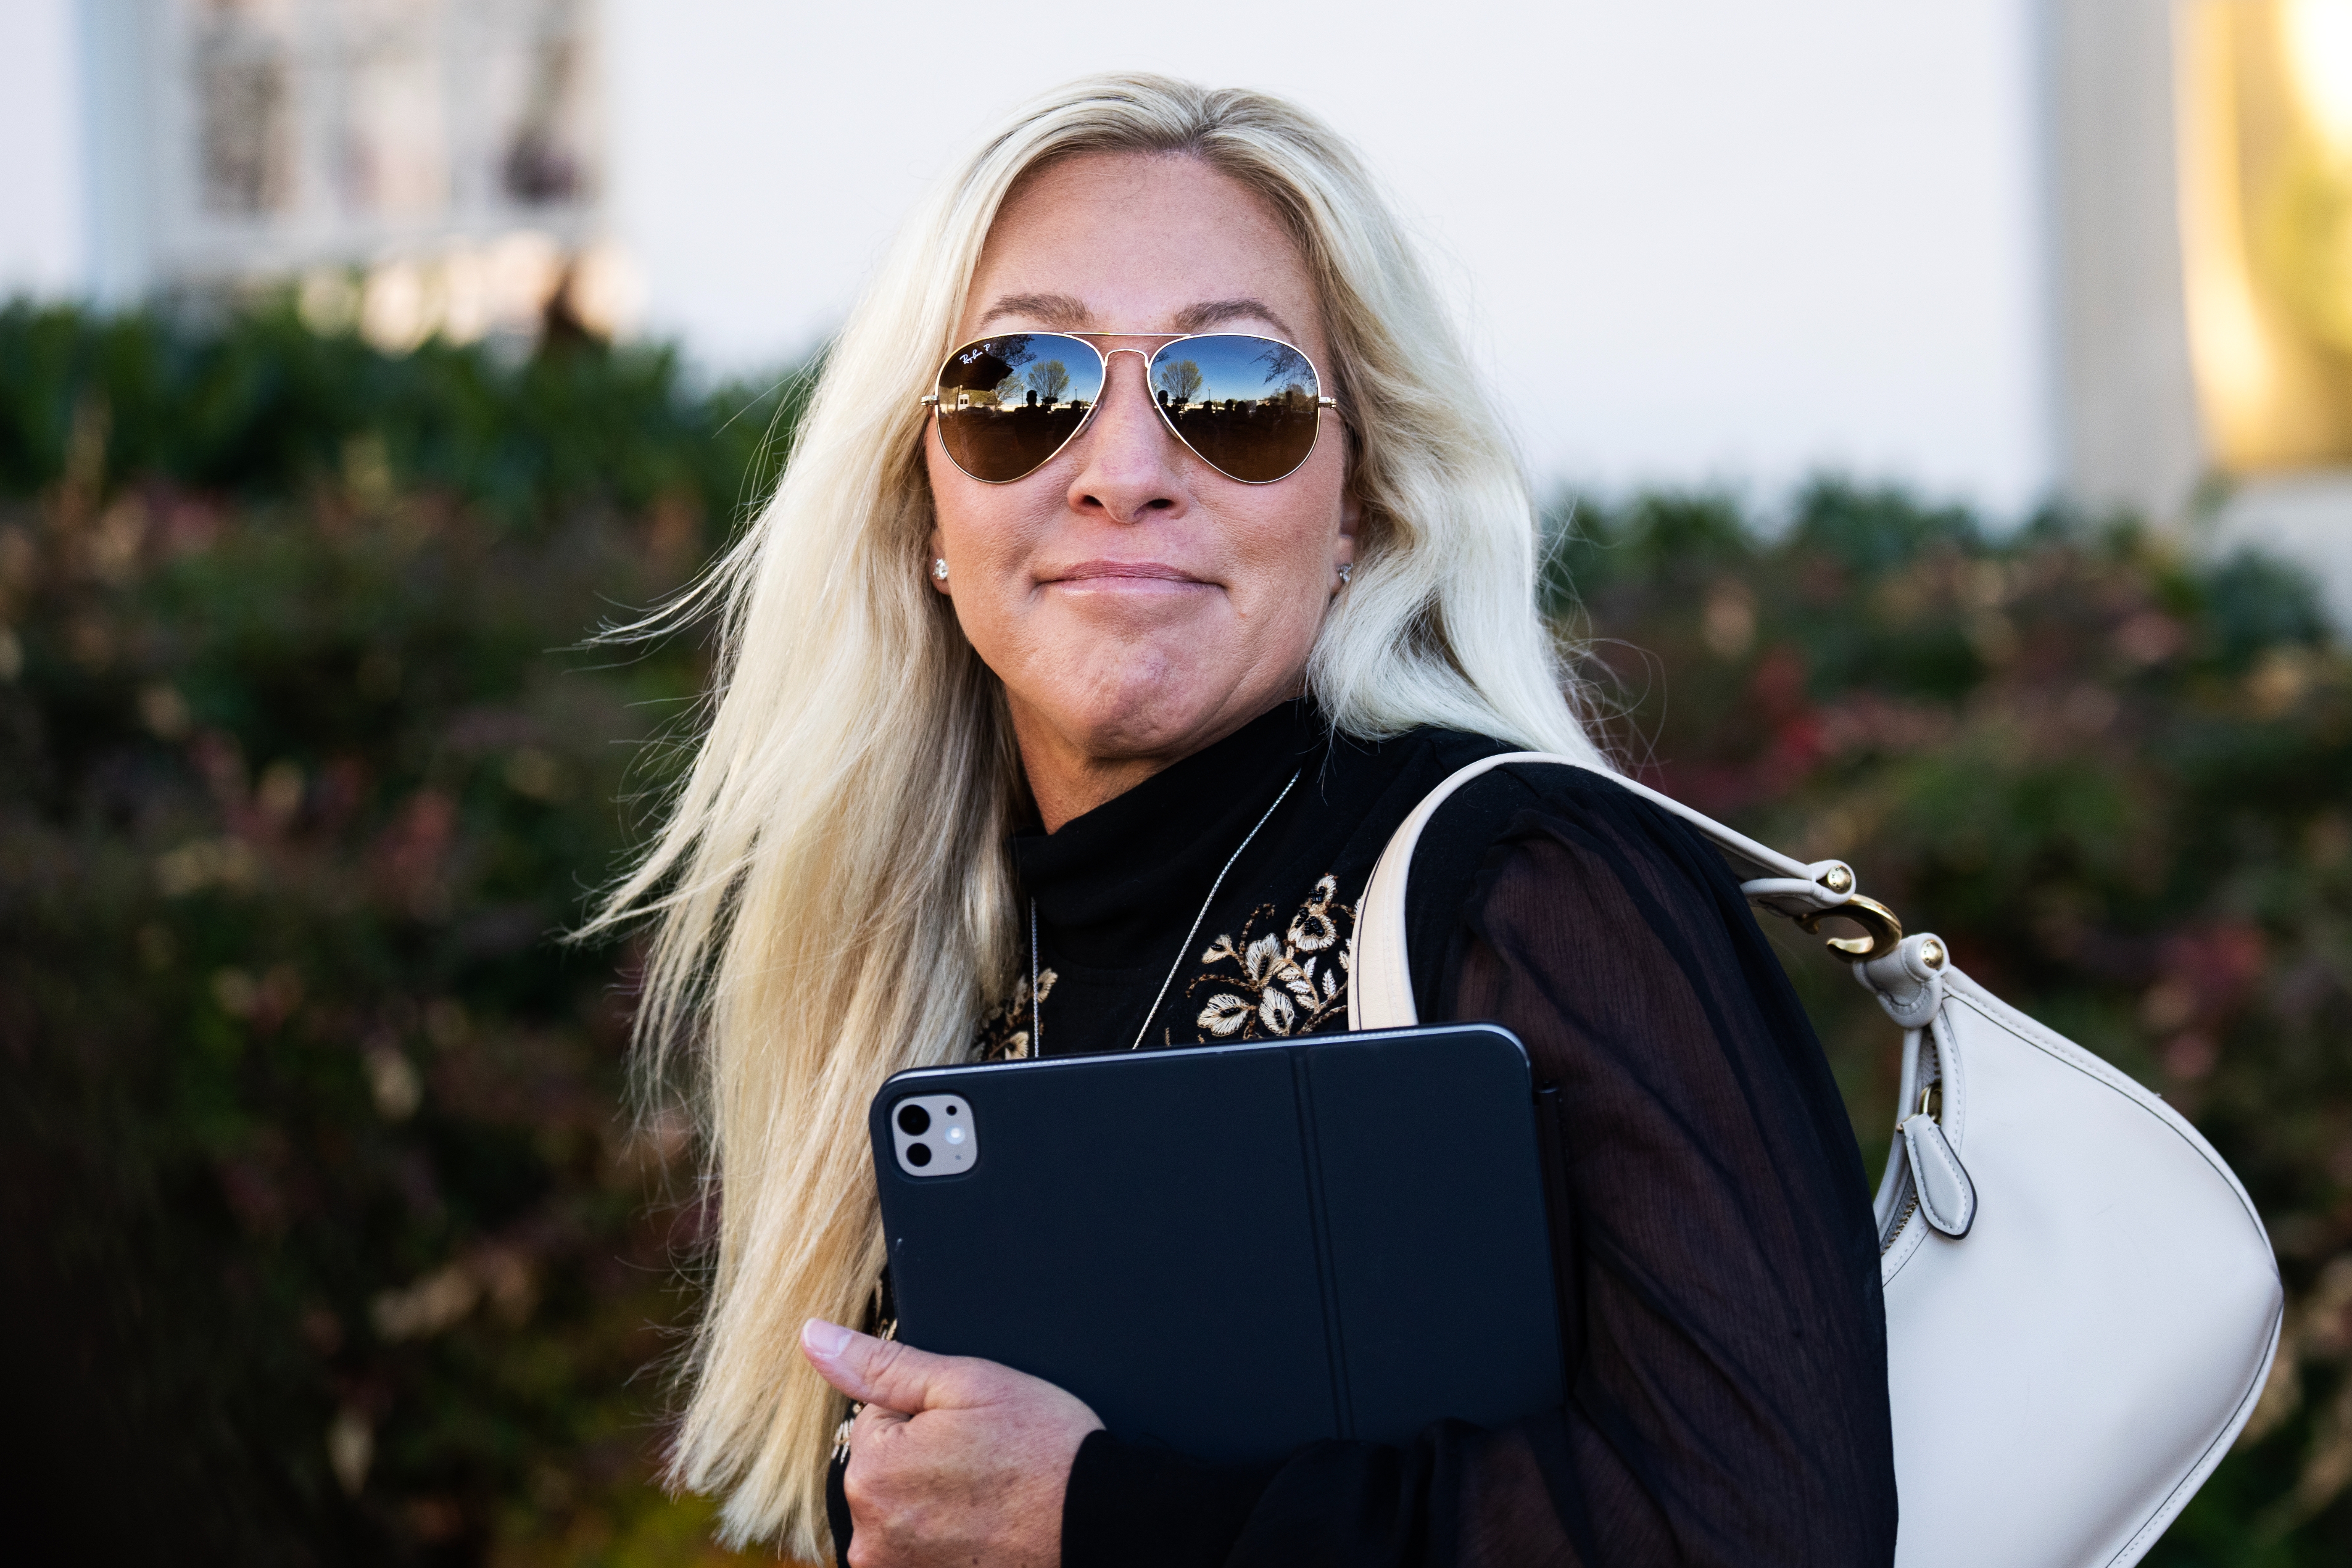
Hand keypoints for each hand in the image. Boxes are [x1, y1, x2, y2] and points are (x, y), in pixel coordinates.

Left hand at [801, 1318, 1103, 1567]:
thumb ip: (882, 1364)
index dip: (929, 1415)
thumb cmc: (1045, 1451)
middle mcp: (871, 1537)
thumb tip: (814, 1337)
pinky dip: (948, 1542)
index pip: (879, 1419)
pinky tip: (986, 1532)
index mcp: (872, 1473)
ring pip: (905, 1514)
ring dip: (937, 1504)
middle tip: (986, 1463)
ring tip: (990, 1499)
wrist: (1100, 1523)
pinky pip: (920, 1552)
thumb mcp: (966, 1383)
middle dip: (927, 1460)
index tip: (973, 1430)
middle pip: (887, 1472)